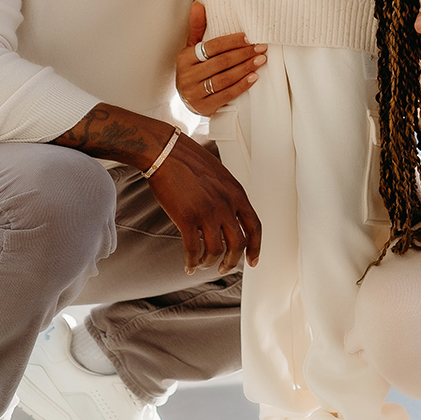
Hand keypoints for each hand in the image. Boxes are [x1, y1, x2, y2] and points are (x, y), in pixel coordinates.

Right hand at [53, 99, 261, 271]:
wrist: (164, 151)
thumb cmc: (188, 159)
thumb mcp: (219, 175)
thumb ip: (227, 196)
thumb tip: (228, 218)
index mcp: (236, 192)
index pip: (255, 226)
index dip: (256, 247)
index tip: (252, 261)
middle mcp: (226, 204)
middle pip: (238, 244)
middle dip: (232, 261)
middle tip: (224, 268)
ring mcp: (207, 212)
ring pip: (217, 251)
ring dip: (211, 263)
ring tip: (203, 265)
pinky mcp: (187, 218)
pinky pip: (194, 250)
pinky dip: (192, 262)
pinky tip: (188, 266)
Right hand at [175, 1, 265, 115]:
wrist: (185, 100)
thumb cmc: (193, 70)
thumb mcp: (191, 49)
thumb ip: (197, 28)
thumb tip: (198, 5)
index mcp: (184, 58)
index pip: (211, 47)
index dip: (231, 41)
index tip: (249, 37)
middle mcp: (187, 76)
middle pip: (220, 62)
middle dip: (243, 54)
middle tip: (261, 47)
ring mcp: (195, 93)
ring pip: (224, 79)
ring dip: (245, 68)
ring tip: (261, 60)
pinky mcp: (204, 107)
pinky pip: (226, 95)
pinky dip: (241, 86)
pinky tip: (253, 78)